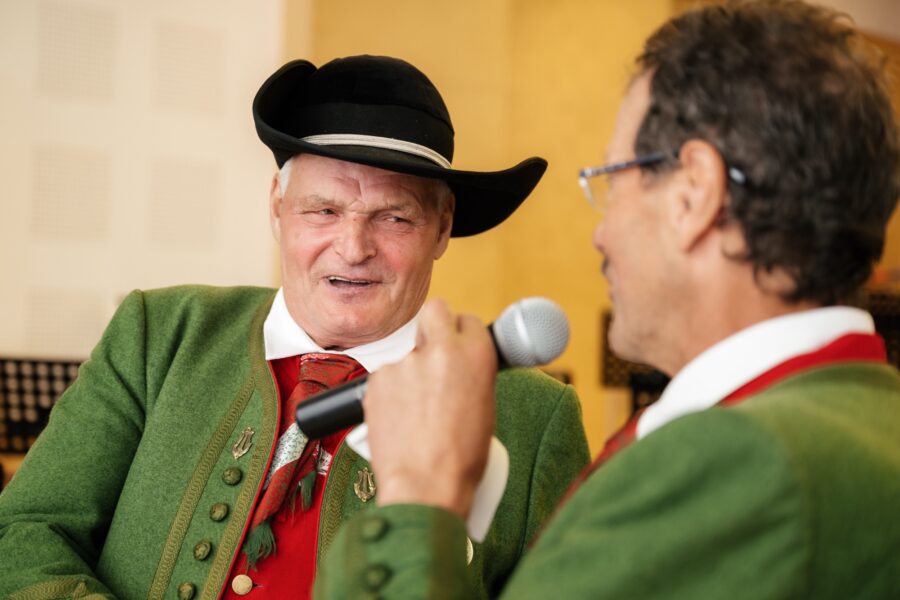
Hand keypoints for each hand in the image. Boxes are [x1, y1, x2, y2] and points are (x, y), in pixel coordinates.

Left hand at [364, 298, 497, 518]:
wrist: (426, 487)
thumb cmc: (461, 458)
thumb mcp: (485, 407)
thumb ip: (470, 374)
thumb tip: (458, 365)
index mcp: (476, 354)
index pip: (467, 320)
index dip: (461, 333)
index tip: (458, 343)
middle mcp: (441, 350)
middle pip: (435, 311)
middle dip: (435, 325)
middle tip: (434, 351)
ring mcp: (405, 363)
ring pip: (407, 354)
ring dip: (410, 374)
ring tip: (416, 414)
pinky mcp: (377, 379)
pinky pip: (387, 378)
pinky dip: (391, 394)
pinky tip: (400, 420)